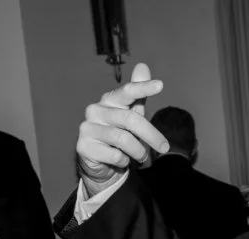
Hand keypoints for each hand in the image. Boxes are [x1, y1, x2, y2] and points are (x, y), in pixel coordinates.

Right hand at [77, 62, 168, 197]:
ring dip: (139, 151)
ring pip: (124, 139)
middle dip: (152, 135)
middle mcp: (95, 110)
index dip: (143, 87)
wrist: (101, 162)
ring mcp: (87, 128)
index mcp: (109, 100)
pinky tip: (122, 160)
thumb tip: (143, 66)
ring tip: (142, 156)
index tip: (160, 85)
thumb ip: (139, 94)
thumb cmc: (120, 134)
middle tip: (164, 148)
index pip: (127, 91)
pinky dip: (124, 161)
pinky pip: (114, 155)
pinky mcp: (83, 146)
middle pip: (131, 119)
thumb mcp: (132, 114)